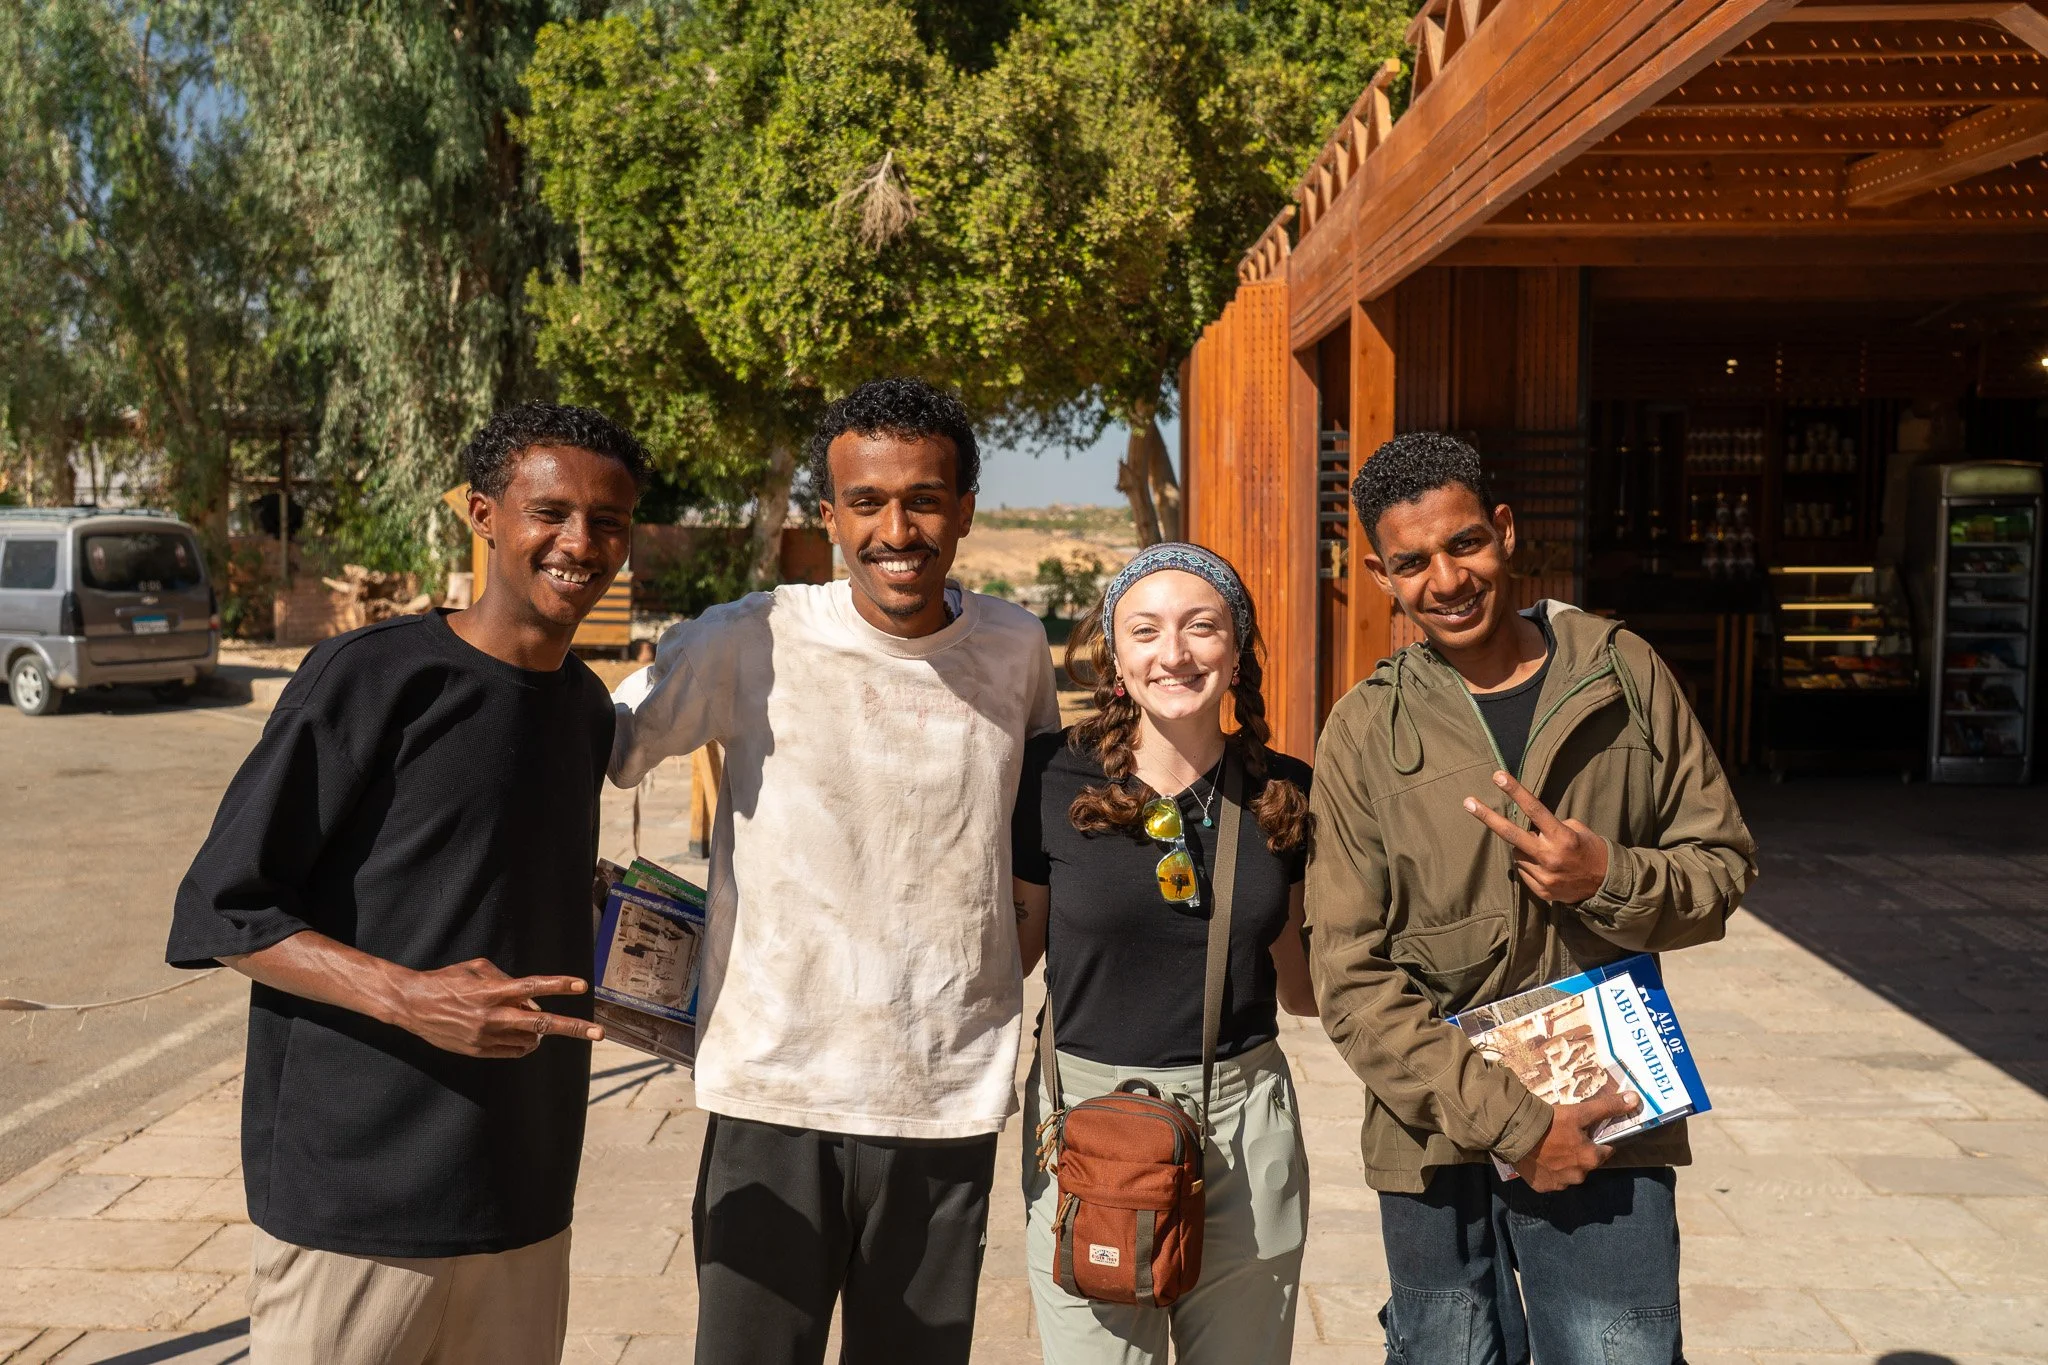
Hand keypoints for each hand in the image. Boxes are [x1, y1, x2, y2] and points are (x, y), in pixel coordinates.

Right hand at [389, 958, 602, 1057]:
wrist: (413, 1005)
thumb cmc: (447, 981)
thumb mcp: (477, 969)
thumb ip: (508, 980)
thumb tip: (533, 999)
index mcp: (492, 990)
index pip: (533, 987)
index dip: (559, 986)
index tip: (582, 986)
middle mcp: (492, 1015)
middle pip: (542, 1023)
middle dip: (573, 1027)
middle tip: (599, 1033)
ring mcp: (485, 1036)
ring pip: (530, 1039)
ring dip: (540, 1031)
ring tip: (531, 1022)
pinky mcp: (479, 1051)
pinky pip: (514, 1051)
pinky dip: (525, 1043)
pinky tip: (523, 1035)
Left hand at [1463, 772, 1610, 904]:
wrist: (1606, 885)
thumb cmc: (1590, 849)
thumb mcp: (1577, 830)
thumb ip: (1551, 827)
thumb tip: (1527, 826)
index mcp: (1562, 837)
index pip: (1534, 810)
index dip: (1515, 792)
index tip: (1498, 776)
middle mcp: (1550, 857)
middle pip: (1512, 834)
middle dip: (1488, 818)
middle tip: (1468, 803)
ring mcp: (1544, 876)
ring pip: (1517, 853)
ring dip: (1523, 848)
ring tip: (1543, 851)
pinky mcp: (1540, 890)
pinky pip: (1524, 870)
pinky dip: (1529, 864)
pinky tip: (1546, 866)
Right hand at [1511, 1091, 1639, 1191]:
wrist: (1515, 1132)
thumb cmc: (1551, 1122)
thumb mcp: (1581, 1112)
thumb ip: (1608, 1107)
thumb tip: (1635, 1099)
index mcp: (1591, 1159)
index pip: (1605, 1151)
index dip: (1597, 1141)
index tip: (1586, 1132)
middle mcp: (1579, 1176)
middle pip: (1586, 1163)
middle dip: (1580, 1152)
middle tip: (1565, 1137)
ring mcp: (1560, 1184)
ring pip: (1569, 1173)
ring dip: (1565, 1163)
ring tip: (1551, 1147)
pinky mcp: (1542, 1186)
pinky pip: (1551, 1179)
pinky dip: (1549, 1171)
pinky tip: (1540, 1158)